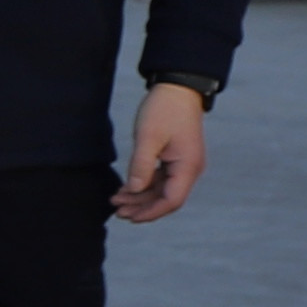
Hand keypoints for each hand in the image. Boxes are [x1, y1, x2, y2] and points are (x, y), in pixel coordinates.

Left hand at [112, 82, 209, 222]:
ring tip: (116, 201)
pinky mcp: (176, 158)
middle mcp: (190, 169)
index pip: (171, 200)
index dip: (150, 212)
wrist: (177, 89)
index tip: (130, 217)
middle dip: (142, 207)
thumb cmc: (163, 110)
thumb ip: (141, 165)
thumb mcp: (148, 137)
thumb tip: (134, 189)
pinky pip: (161, 179)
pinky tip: (126, 188)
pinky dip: (144, 185)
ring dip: (140, 197)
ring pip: (162, 190)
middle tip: (117, 212)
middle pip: (166, 198)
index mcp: (188, 167)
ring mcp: (184, 164)